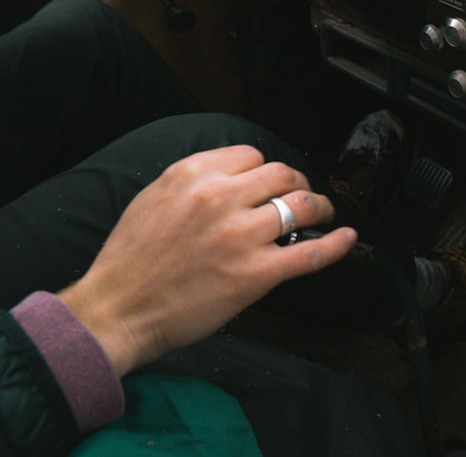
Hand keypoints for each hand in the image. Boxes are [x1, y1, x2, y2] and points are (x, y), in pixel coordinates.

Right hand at [58, 145, 356, 375]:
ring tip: (323, 214)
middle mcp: (221, 198)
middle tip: (302, 195)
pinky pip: (310, 253)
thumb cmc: (131, 260)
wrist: (118, 309)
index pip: (252, 156)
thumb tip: (233, 178)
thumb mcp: (154, 198)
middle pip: (283, 175)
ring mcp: (242, 236)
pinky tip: (347, 237)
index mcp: (194, 175)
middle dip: (298, 183)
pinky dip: (336, 244)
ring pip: (302, 205)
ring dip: (320, 207)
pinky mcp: (256, 274)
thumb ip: (195, 182)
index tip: (269, 183)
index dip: (266, 170)